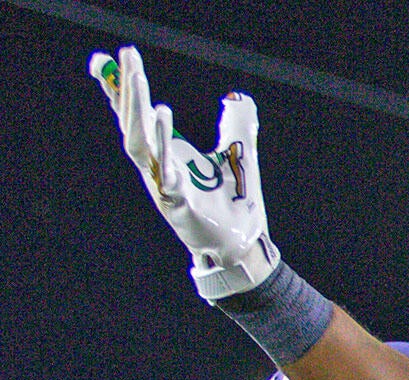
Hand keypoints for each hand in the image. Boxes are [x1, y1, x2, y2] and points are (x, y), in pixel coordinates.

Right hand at [89, 45, 278, 299]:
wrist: (244, 245)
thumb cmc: (235, 203)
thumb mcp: (237, 154)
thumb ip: (236, 124)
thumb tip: (237, 98)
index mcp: (166, 155)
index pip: (138, 117)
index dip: (123, 89)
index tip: (114, 58)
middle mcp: (158, 168)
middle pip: (132, 122)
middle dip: (128, 88)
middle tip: (127, 55)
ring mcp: (163, 186)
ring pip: (139, 143)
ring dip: (138, 110)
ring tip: (141, 78)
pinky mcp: (176, 203)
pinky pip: (163, 167)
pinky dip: (162, 141)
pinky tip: (162, 114)